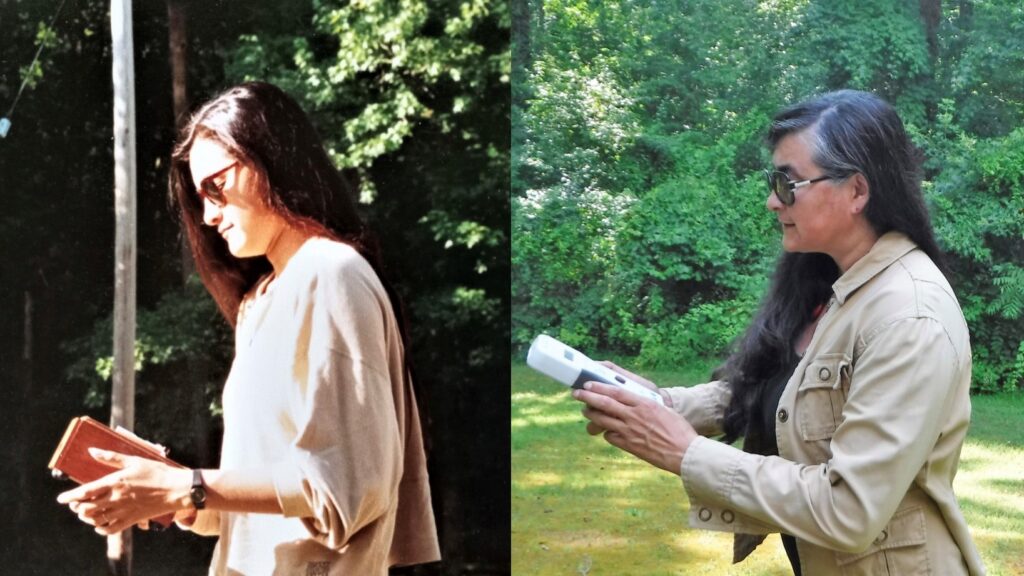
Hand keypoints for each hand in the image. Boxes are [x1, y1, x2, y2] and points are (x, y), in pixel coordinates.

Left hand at [56, 448, 191, 535]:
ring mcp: (123, 511)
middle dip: (77, 507)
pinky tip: (100, 523)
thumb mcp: (134, 460)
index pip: (84, 492)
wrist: (176, 489)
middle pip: (86, 508)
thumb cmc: (156, 472)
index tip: (61, 499)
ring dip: (87, 517)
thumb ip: (111, 457)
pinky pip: (110, 529)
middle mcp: (116, 498)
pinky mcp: (131, 520)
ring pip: (95, 520)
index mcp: (115, 482)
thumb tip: (93, 451)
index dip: (69, 496)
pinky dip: (101, 529)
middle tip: (76, 504)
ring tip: (86, 512)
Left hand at [573, 381, 696, 474]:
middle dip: (588, 397)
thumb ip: (646, 406)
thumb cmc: (679, 430)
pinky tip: (605, 431)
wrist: (684, 453)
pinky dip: (606, 432)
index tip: (588, 384)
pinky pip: (610, 437)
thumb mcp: (663, 411)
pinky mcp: (629, 446)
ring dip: (592, 415)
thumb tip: (635, 402)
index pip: (616, 392)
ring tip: (586, 411)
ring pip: (603, 420)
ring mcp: (630, 432)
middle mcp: (634, 416)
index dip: (599, 387)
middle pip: (605, 404)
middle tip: (577, 393)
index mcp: (644, 404)